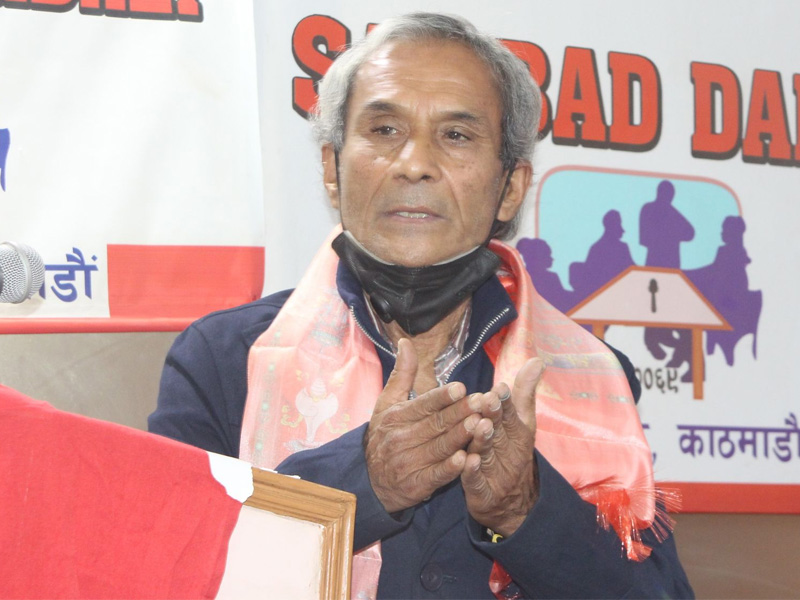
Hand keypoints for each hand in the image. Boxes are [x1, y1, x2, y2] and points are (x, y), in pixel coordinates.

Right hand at [364, 339, 479, 513]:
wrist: (369, 480)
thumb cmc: (384, 435)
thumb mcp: (387, 403)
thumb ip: (403, 373)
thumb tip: (406, 341)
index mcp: (396, 416)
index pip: (423, 404)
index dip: (442, 397)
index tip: (461, 388)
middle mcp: (401, 438)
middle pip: (435, 424)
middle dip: (460, 413)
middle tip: (483, 402)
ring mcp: (408, 462)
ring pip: (439, 447)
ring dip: (461, 436)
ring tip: (481, 425)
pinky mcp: (416, 484)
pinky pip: (436, 475)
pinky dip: (450, 468)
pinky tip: (466, 459)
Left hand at [461, 358, 544, 536]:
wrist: (512, 503)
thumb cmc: (511, 451)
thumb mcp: (521, 423)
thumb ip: (524, 392)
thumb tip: (537, 360)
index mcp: (515, 432)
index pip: (511, 413)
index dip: (507, 401)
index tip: (500, 387)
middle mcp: (506, 449)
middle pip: (499, 430)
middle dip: (495, 415)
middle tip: (489, 400)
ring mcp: (494, 471)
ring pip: (486, 452)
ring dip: (483, 440)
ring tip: (480, 426)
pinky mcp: (481, 491)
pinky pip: (475, 481)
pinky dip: (472, 472)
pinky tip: (466, 461)